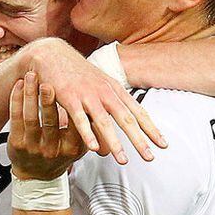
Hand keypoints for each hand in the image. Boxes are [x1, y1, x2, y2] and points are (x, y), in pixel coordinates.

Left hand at [8, 72, 85, 180]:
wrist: (35, 173)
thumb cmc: (61, 154)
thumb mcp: (79, 147)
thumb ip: (95, 134)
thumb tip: (116, 118)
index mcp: (71, 148)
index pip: (75, 128)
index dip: (73, 110)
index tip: (74, 91)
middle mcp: (52, 149)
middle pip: (51, 122)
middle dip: (49, 101)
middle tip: (49, 84)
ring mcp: (32, 146)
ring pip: (31, 117)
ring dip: (30, 95)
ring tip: (32, 76)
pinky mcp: (16, 143)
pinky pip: (15, 117)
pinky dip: (16, 99)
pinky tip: (19, 85)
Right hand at [18, 38, 166, 164]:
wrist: (52, 54)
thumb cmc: (77, 73)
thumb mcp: (101, 84)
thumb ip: (113, 102)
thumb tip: (126, 123)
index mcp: (115, 89)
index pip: (138, 112)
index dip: (151, 128)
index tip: (163, 144)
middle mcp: (105, 92)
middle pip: (126, 119)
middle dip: (140, 140)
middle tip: (150, 157)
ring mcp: (87, 95)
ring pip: (104, 122)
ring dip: (115, 142)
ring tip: (123, 160)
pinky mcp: (69, 98)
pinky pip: (80, 120)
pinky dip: (87, 134)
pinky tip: (93, 148)